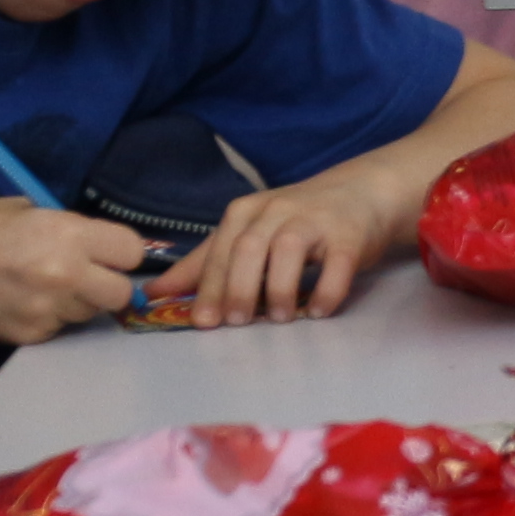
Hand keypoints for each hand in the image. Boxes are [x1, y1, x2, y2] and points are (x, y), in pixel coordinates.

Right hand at [0, 197, 156, 343]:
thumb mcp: (31, 212)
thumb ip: (70, 231)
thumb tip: (99, 250)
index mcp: (69, 234)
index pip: (132, 252)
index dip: (121, 254)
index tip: (108, 255)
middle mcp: (66, 274)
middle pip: (119, 294)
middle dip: (106, 285)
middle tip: (84, 278)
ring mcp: (48, 309)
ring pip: (89, 315)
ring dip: (76, 304)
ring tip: (43, 288)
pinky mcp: (30, 335)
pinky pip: (59, 329)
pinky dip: (48, 319)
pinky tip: (22, 303)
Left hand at [159, 179, 389, 327]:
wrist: (361, 193)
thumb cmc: (296, 220)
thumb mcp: (246, 233)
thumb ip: (203, 263)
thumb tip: (153, 292)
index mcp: (246, 212)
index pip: (220, 251)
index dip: (209, 287)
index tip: (203, 321)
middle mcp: (277, 210)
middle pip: (248, 249)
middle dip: (239, 289)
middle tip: (237, 323)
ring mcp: (315, 220)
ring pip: (288, 250)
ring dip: (279, 288)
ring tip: (280, 319)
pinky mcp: (349, 234)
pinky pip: (336, 263)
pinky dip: (326, 290)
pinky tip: (318, 311)